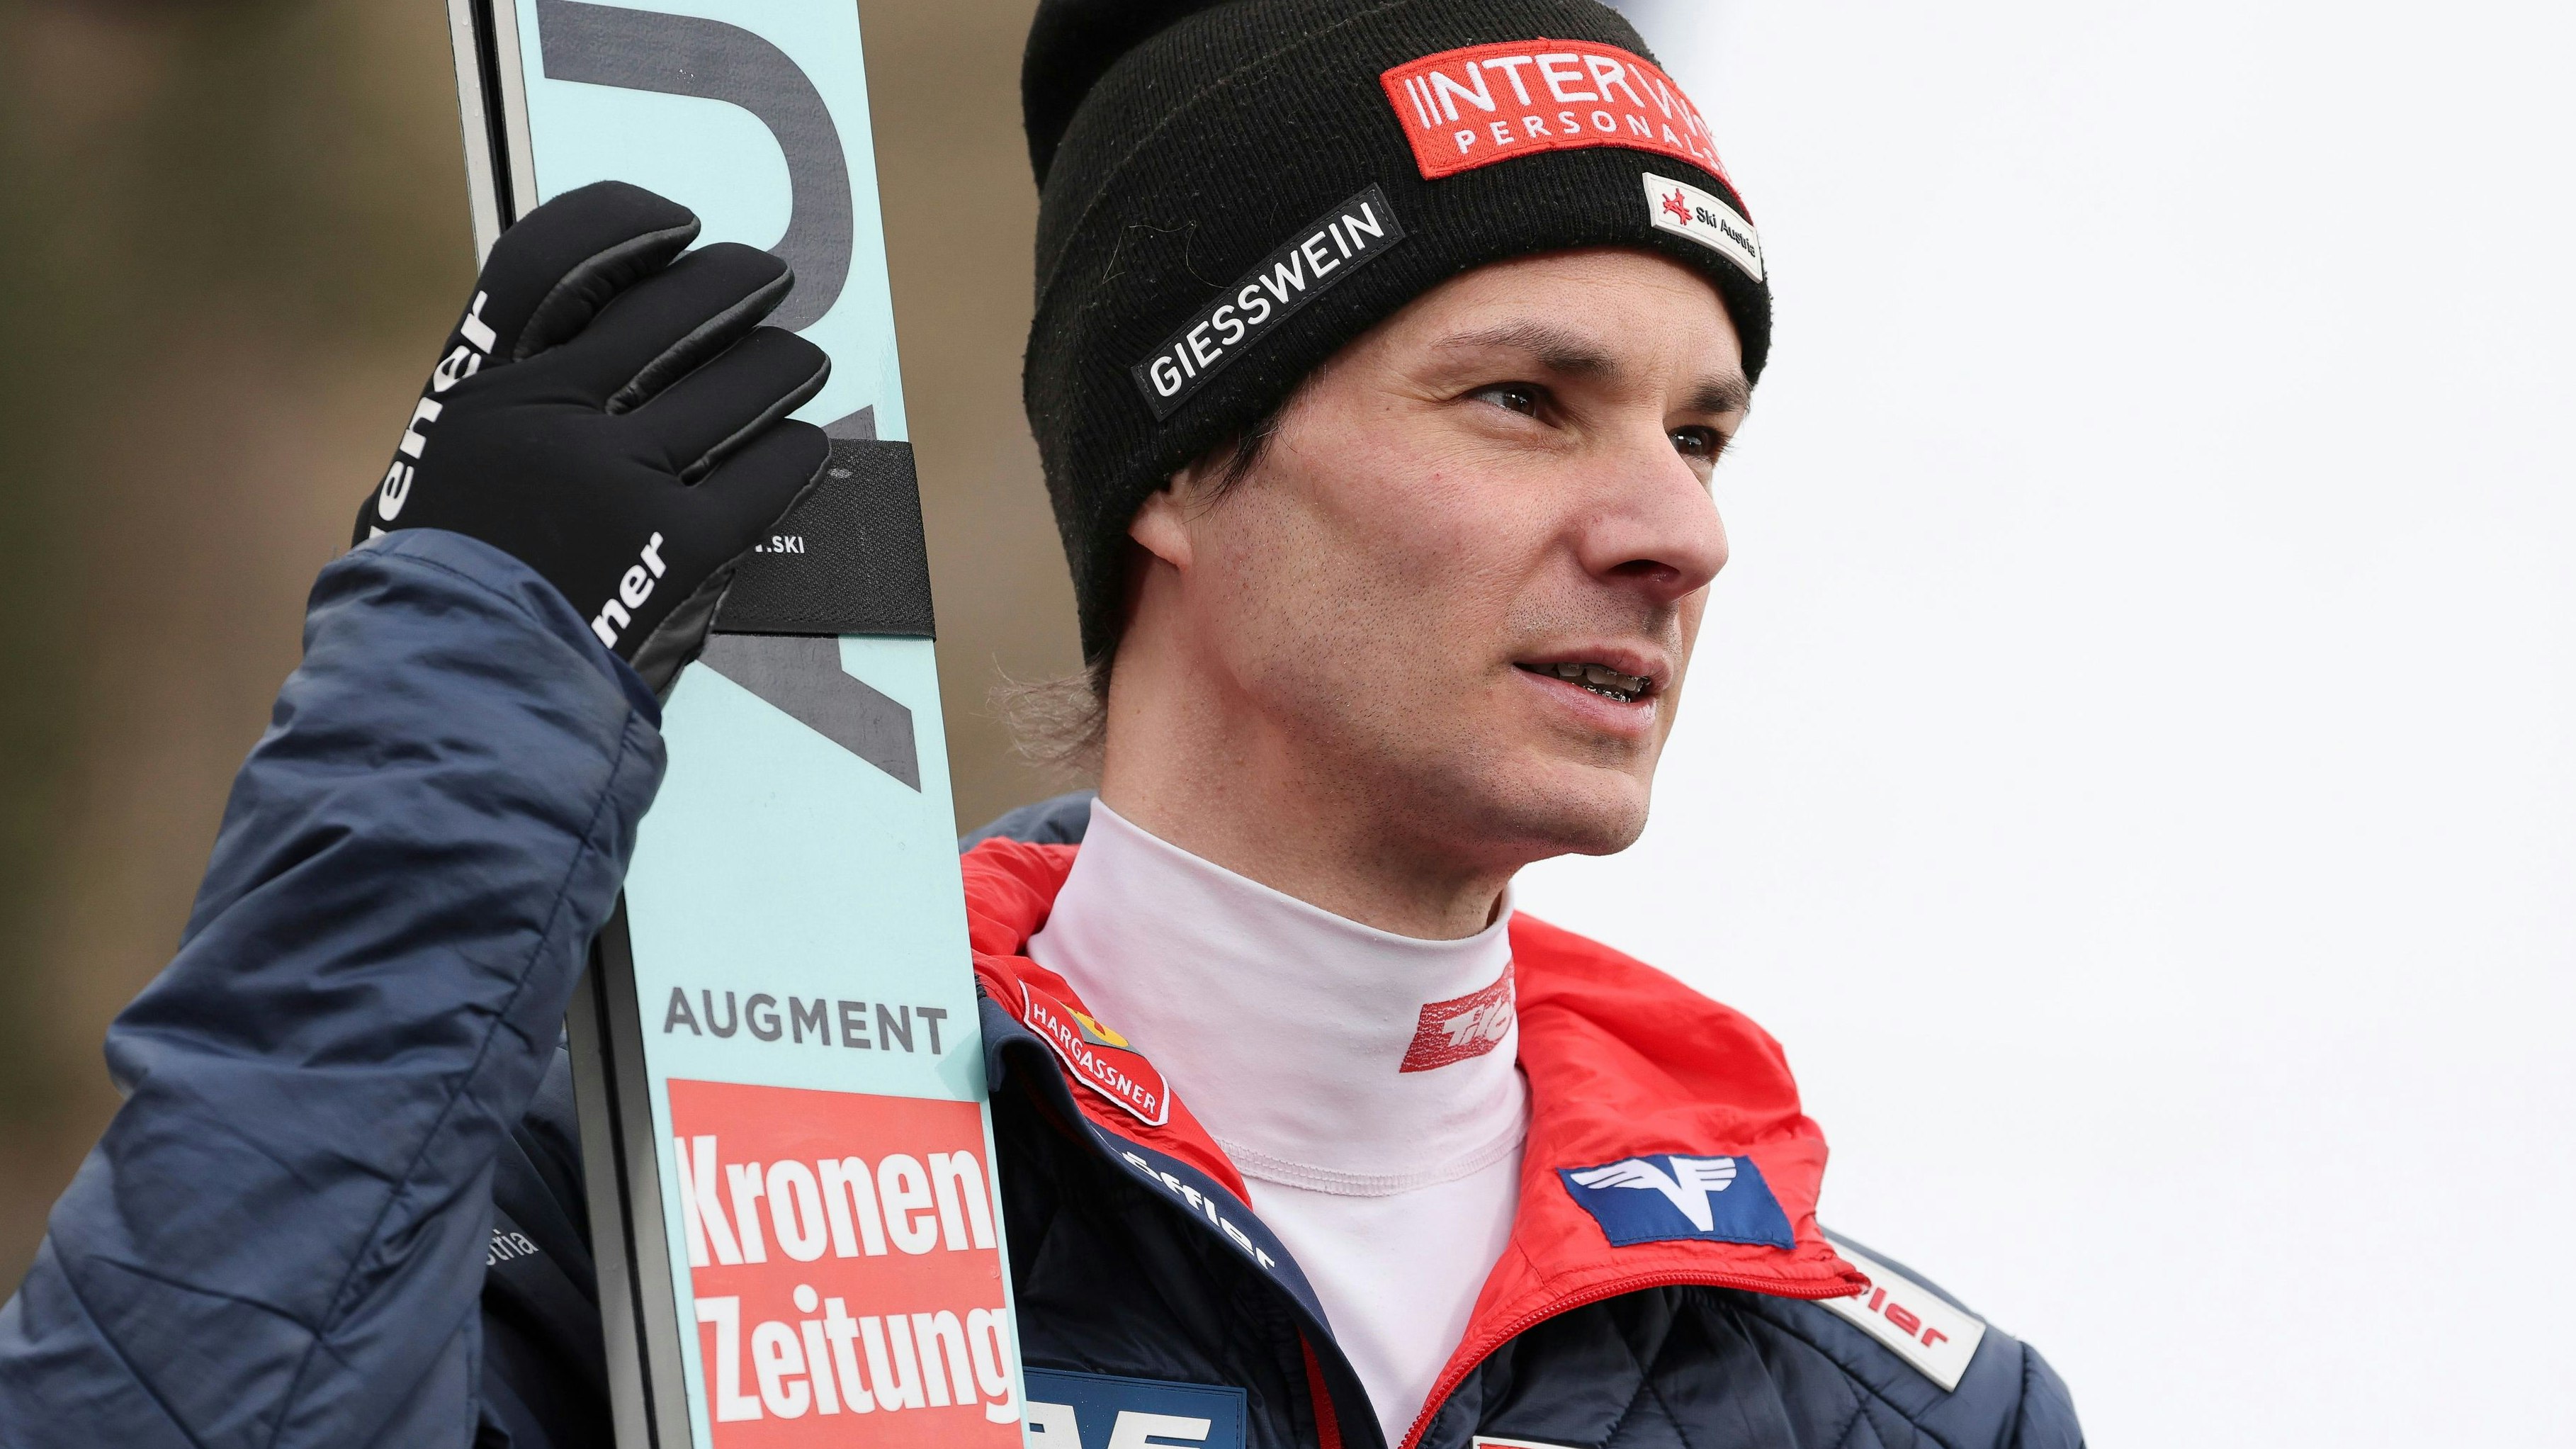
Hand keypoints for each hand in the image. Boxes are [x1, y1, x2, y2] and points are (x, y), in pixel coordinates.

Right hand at [355, 180, 829, 689]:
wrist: (448, 710)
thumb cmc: (435, 607)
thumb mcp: (436, 482)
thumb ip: (501, 416)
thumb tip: (577, 352)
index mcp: (476, 393)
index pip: (548, 259)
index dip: (623, 223)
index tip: (675, 225)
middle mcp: (545, 418)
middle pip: (673, 306)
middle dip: (737, 283)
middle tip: (768, 279)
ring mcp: (614, 480)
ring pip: (739, 382)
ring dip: (784, 363)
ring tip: (799, 363)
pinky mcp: (676, 548)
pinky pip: (767, 472)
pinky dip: (796, 452)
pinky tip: (803, 447)